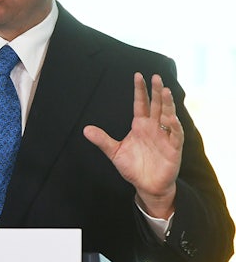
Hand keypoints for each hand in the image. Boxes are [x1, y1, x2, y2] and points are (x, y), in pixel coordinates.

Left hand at [83, 73, 182, 218]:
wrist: (146, 186)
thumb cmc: (133, 167)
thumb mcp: (114, 152)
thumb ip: (102, 140)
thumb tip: (85, 129)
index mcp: (140, 125)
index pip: (141, 104)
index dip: (140, 90)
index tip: (138, 75)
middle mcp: (154, 127)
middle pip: (156, 105)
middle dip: (156, 91)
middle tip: (156, 76)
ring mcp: (164, 137)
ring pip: (168, 116)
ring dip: (167, 104)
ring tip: (165, 91)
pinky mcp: (173, 149)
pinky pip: (175, 135)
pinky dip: (174, 125)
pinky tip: (171, 117)